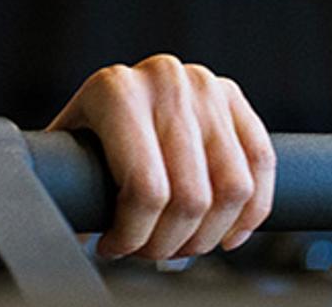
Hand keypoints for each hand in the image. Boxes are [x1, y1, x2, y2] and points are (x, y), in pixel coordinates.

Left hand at [45, 53, 275, 260]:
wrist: (114, 86)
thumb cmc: (87, 128)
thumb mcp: (69, 150)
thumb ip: (73, 187)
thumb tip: (84, 238)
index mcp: (115, 91)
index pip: (146, 189)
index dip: (134, 235)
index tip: (115, 247)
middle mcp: (164, 80)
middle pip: (191, 197)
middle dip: (171, 242)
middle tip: (151, 252)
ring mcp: (204, 86)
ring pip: (234, 189)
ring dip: (211, 234)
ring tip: (184, 243)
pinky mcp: (234, 96)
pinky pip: (262, 165)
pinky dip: (250, 212)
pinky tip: (226, 232)